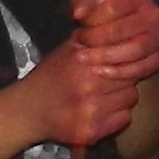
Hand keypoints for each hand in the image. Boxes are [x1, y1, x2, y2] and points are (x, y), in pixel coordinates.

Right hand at [21, 28, 146, 150]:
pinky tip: (104, 110)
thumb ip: (92, 40)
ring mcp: (92, 111)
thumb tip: (118, 27)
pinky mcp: (93, 131)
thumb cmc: (49, 77)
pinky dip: (118, 115)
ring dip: (122, 96)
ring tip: (106, 95)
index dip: (122, 60)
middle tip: (110, 81)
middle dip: (123, 78)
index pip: (124, 57)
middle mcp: (89, 86)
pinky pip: (124, 118)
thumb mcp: (66, 50)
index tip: (116, 64)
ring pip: (130, 98)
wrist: (28, 110)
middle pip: (130, 77)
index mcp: (83, 62)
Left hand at [68, 0, 158, 90]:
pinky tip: (98, 70)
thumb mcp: (88, 7)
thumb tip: (79, 12)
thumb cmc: (101, 20)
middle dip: (96, 38)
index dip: (96, 16)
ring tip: (83, 57)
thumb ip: (82, 4)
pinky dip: (116, 71)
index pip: (118, 5)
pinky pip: (140, 68)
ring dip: (104, 56)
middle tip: (79, 41)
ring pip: (134, 49)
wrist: (111, 41)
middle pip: (124, 28)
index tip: (81, 23)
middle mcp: (155, 14)